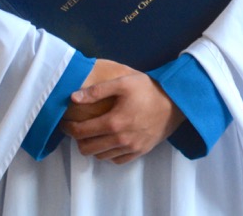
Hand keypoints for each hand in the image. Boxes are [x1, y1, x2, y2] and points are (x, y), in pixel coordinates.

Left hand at [60, 63, 184, 162]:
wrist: (177, 102)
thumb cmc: (149, 90)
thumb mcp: (124, 82)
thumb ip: (97, 90)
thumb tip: (74, 98)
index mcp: (113, 122)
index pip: (80, 132)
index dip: (68, 128)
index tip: (65, 123)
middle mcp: (120, 139)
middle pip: (87, 148)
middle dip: (78, 139)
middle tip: (78, 128)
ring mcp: (131, 148)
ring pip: (100, 156)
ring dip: (93, 147)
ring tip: (94, 134)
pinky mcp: (140, 151)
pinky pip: (116, 160)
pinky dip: (108, 153)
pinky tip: (109, 142)